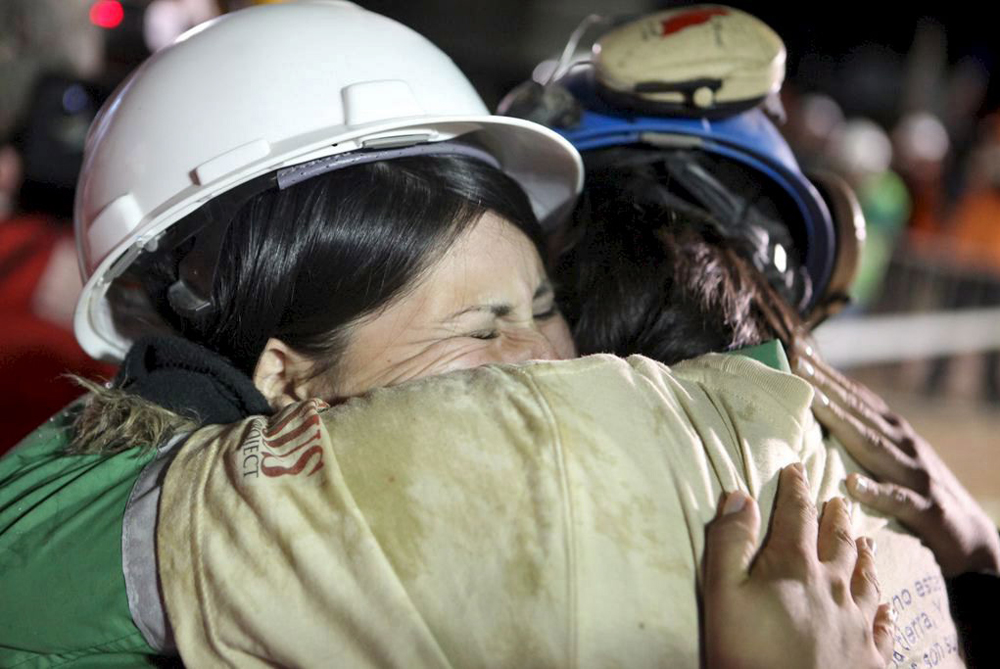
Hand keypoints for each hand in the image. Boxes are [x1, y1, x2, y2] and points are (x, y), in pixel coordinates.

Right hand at [702, 464, 893, 668]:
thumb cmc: (746, 652)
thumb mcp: (722, 593)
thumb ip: (730, 541)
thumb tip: (739, 496)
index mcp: (795, 566)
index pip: (797, 515)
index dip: (795, 488)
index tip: (795, 467)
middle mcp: (833, 588)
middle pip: (837, 542)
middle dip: (835, 516)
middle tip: (837, 498)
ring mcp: (856, 624)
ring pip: (866, 579)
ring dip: (863, 555)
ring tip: (864, 540)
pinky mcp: (869, 659)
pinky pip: (883, 627)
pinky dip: (884, 611)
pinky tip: (886, 607)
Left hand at [794, 342, 999, 576]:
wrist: (974, 541)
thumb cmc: (922, 496)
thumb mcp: (894, 459)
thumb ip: (864, 436)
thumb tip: (822, 414)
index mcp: (895, 433)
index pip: (857, 397)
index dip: (828, 374)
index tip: (797, 350)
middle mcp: (905, 445)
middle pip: (859, 411)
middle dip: (826, 385)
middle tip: (796, 359)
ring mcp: (915, 475)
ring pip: (873, 445)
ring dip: (842, 422)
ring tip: (813, 401)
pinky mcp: (926, 510)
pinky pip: (897, 499)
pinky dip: (874, 490)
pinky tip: (851, 483)